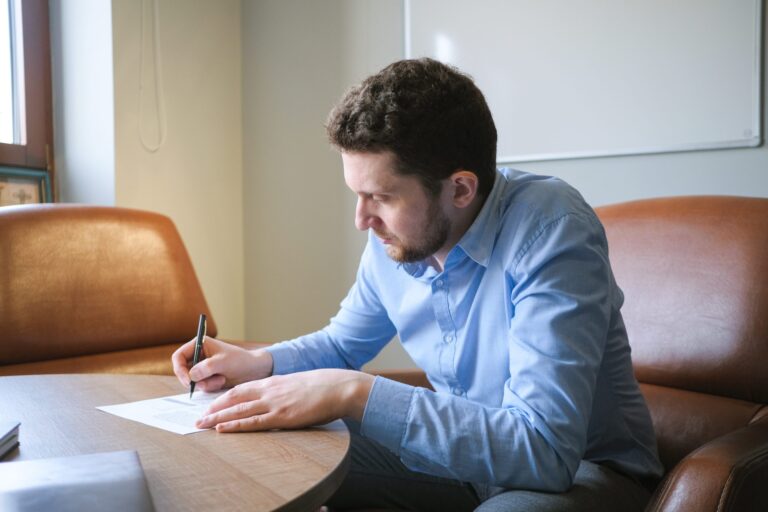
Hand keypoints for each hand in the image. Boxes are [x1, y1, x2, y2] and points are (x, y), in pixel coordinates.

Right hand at [171, 337, 272, 391]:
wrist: (254, 370)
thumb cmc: (240, 360)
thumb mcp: (223, 362)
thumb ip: (206, 367)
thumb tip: (191, 375)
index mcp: (200, 344)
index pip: (179, 356)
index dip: (180, 369)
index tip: (188, 380)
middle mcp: (198, 356)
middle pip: (182, 370)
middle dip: (193, 379)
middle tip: (203, 384)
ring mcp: (202, 368)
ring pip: (192, 380)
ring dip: (206, 383)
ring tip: (221, 379)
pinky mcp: (207, 378)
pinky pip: (201, 386)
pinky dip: (210, 386)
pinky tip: (222, 381)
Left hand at [196, 369, 374, 431]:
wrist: (337, 387)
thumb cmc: (321, 387)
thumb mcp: (296, 384)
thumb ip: (282, 391)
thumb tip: (275, 399)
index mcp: (272, 382)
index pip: (241, 389)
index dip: (223, 398)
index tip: (211, 405)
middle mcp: (269, 390)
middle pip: (234, 398)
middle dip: (214, 408)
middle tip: (199, 418)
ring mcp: (274, 403)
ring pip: (239, 410)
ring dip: (218, 418)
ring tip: (202, 425)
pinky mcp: (282, 416)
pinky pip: (253, 422)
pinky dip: (235, 426)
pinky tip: (222, 429)